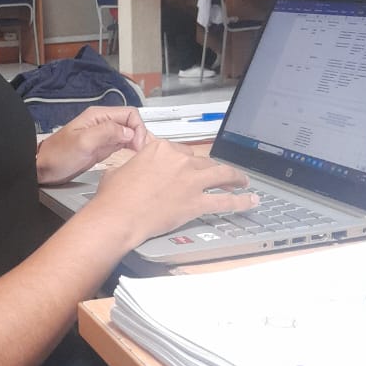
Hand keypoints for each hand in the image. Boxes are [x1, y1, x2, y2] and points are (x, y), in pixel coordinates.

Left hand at [36, 106, 148, 185]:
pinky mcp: (101, 148)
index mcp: (98, 116)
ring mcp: (102, 136)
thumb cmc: (57, 155)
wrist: (43, 168)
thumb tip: (128, 132)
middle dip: (140, 136)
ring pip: (129, 135)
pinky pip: (121, 146)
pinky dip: (129, 151)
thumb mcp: (83, 142)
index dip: (138, 128)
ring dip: (136, 144)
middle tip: (141, 153)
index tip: (137, 145)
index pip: (129, 114)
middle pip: (131, 124)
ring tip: (139, 157)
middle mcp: (102, 124)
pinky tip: (131, 159)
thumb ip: (106, 132)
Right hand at [91, 135, 257, 246]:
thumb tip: (135, 169)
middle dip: (211, 169)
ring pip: (221, 174)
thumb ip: (134, 165)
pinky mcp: (196, 202)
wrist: (119, 216)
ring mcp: (191, 180)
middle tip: (220, 175)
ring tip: (243, 181)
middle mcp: (180, 160)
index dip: (187, 162)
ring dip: (235, 177)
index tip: (189, 168)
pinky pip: (224, 201)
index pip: (182, 152)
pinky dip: (240, 200)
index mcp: (161, 149)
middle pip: (203, 162)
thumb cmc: (115, 196)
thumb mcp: (120, 169)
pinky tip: (250, 200)